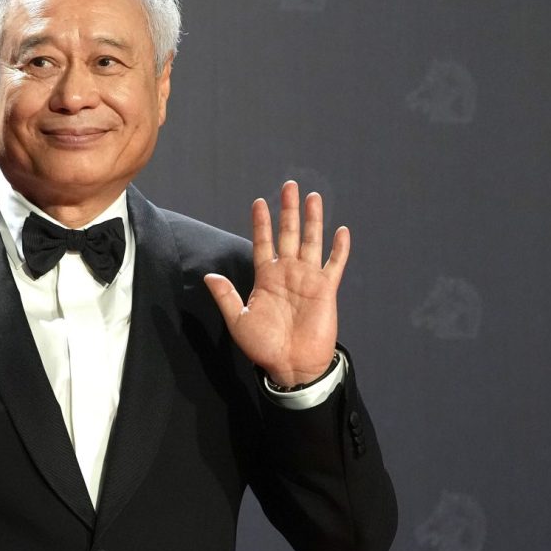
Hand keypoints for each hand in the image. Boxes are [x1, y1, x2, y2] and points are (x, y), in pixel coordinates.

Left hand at [203, 180, 347, 385]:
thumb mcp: (239, 321)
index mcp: (266, 278)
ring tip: (313, 197)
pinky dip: (339, 249)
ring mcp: (307, 279)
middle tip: (289, 186)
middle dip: (288, 210)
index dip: (261, 223)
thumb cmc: (263, 347)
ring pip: (311, 241)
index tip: (259, 202)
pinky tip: (342, 230)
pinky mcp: (325, 289)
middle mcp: (287, 273)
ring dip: (312, 219)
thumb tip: (209, 276)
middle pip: (288, 234)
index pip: (263, 243)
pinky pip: (334, 264)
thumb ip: (227, 296)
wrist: (291, 365)